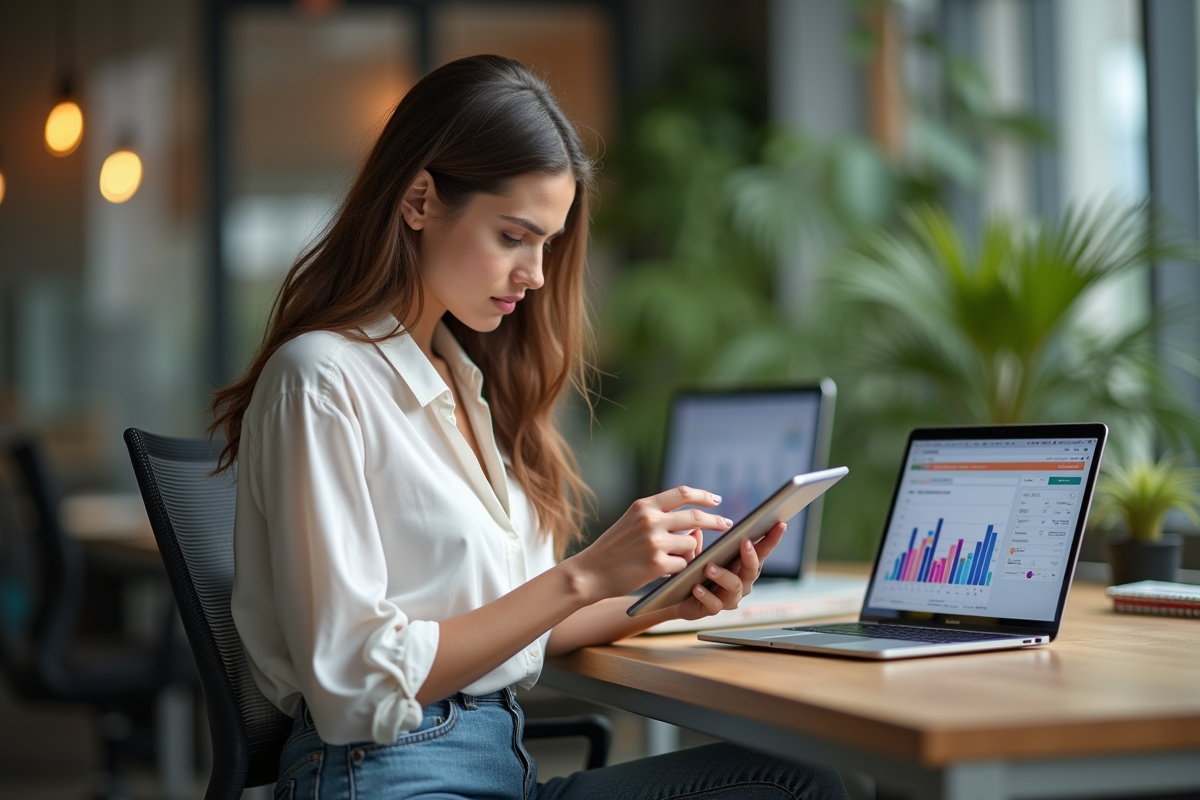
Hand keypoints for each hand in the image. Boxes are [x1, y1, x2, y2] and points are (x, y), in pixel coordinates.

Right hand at [566, 486, 732, 602]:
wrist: (590, 572)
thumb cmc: (613, 548)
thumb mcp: (631, 521)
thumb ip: (657, 515)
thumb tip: (693, 520)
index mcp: (644, 506)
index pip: (682, 493)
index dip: (703, 495)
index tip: (716, 500)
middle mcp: (650, 520)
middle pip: (696, 517)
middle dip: (716, 521)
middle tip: (726, 524)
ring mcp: (654, 542)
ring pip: (691, 543)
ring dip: (689, 552)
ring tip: (672, 559)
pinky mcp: (657, 565)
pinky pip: (683, 564)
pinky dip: (679, 569)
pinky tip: (664, 572)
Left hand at [671, 521, 786, 620]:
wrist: (677, 600)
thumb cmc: (694, 574)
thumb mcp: (695, 556)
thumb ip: (696, 546)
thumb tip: (696, 531)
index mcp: (741, 566)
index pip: (761, 551)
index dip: (772, 539)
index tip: (780, 524)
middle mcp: (741, 583)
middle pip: (752, 570)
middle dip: (751, 555)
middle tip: (745, 542)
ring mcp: (729, 598)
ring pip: (734, 586)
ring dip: (723, 575)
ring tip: (708, 567)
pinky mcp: (714, 609)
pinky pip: (713, 604)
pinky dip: (705, 594)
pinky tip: (697, 587)